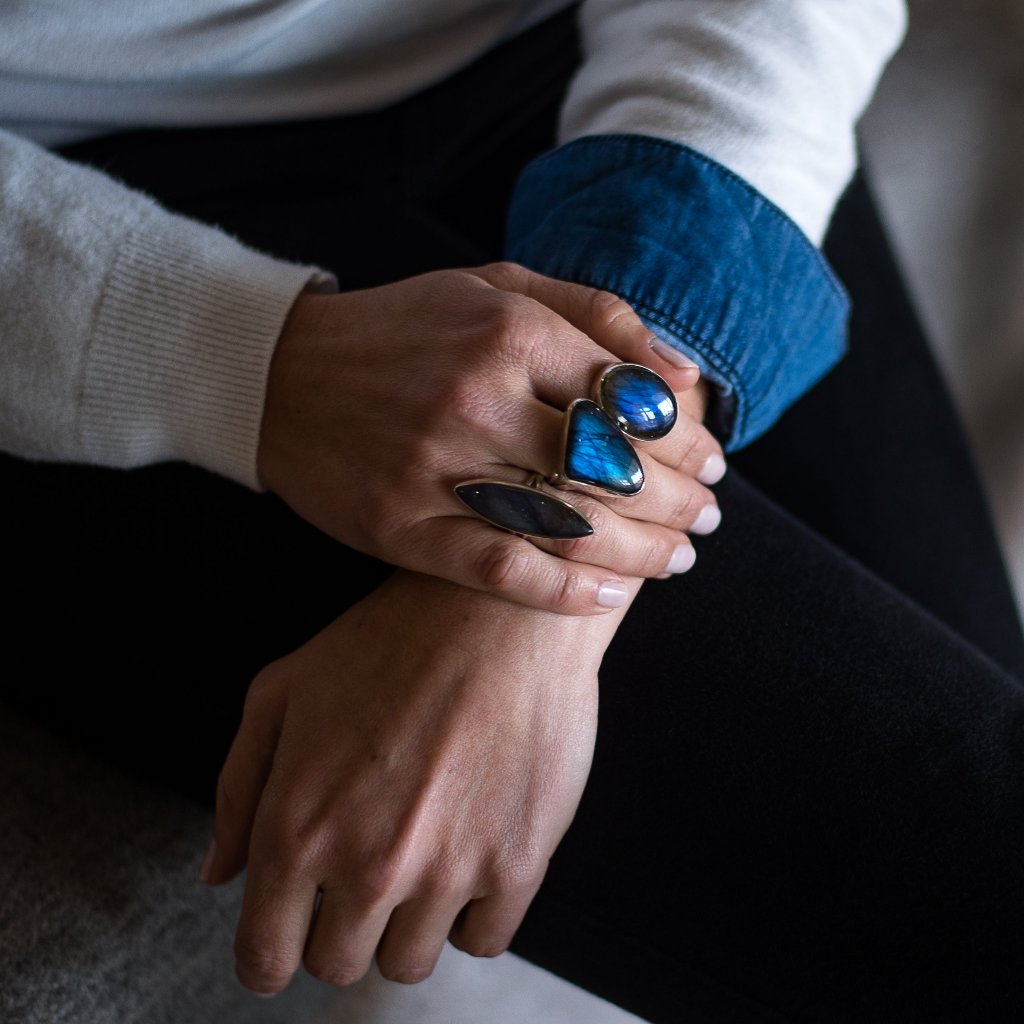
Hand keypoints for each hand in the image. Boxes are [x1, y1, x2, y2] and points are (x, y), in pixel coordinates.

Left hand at [201, 570, 617, 991]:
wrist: (498, 608)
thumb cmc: (387, 640)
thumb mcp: (282, 691)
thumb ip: (237, 789)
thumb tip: (219, 874)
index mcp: (296, 828)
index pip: (265, 959)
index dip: (269, 956)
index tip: (288, 939)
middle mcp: (367, 864)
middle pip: (338, 964)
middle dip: (339, 928)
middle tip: (361, 871)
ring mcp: (447, 869)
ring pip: (409, 962)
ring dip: (405, 922)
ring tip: (419, 852)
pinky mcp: (516, 862)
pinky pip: (484, 941)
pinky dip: (470, 913)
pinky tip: (467, 855)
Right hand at [257, 262, 724, 614]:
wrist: (280, 374)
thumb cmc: (404, 329)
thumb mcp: (496, 286)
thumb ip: (596, 315)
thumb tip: (682, 373)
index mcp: (509, 331)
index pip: (633, 399)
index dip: (689, 440)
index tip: (713, 462)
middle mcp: (477, 398)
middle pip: (615, 468)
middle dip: (681, 501)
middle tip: (707, 519)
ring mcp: (436, 468)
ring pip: (569, 525)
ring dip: (642, 552)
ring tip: (677, 560)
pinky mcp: (402, 526)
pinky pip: (500, 568)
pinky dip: (564, 590)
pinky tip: (609, 595)